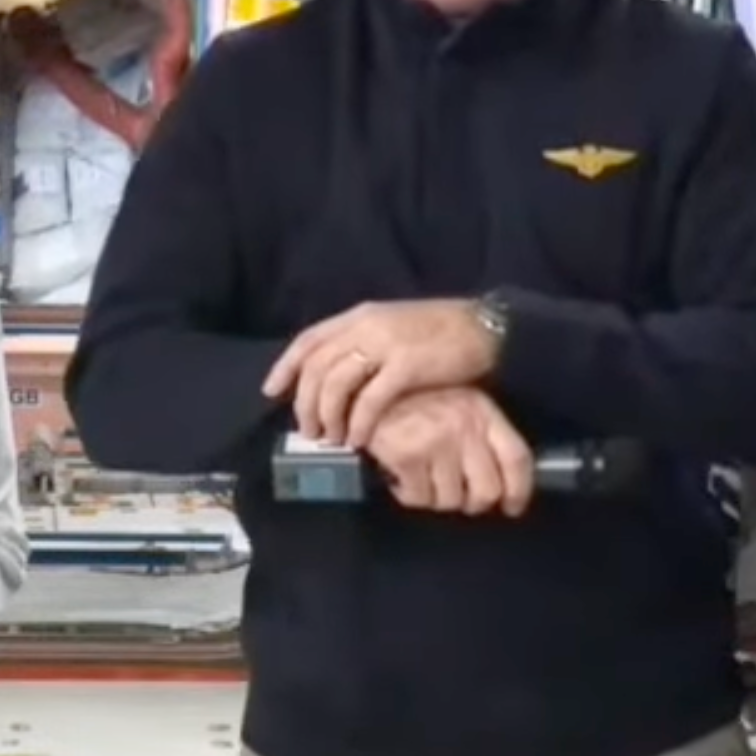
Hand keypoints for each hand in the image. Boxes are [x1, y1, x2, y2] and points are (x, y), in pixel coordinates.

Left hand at [263, 299, 500, 445]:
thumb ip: (364, 343)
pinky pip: (370, 401)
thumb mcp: (393, 327)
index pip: (309, 340)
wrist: (483, 328)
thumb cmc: (440, 332)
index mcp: (360, 316)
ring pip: (336, 385)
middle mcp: (366, 326)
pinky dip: (359, 423)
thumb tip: (336, 376)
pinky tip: (359, 440)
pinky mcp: (406, 367)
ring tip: (332, 439)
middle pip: (317, 367)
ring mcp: (386, 345)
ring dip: (328, 416)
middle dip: (305, 403)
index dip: (285, 367)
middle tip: (308, 431)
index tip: (272, 391)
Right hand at [361, 386, 534, 517]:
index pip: (516, 458)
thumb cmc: (412, 399)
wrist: (365, 387)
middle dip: (472, 502)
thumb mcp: (457, 404)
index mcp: (481, 411)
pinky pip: (419, 498)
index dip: (519, 490)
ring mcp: (436, 442)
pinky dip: (409, 494)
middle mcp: (464, 426)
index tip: (512, 505)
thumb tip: (499, 480)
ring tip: (424, 478)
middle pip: (487, 490)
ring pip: (451, 500)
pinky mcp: (408, 456)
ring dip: (436, 497)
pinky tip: (402, 476)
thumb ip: (480, 434)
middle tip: (458, 496)